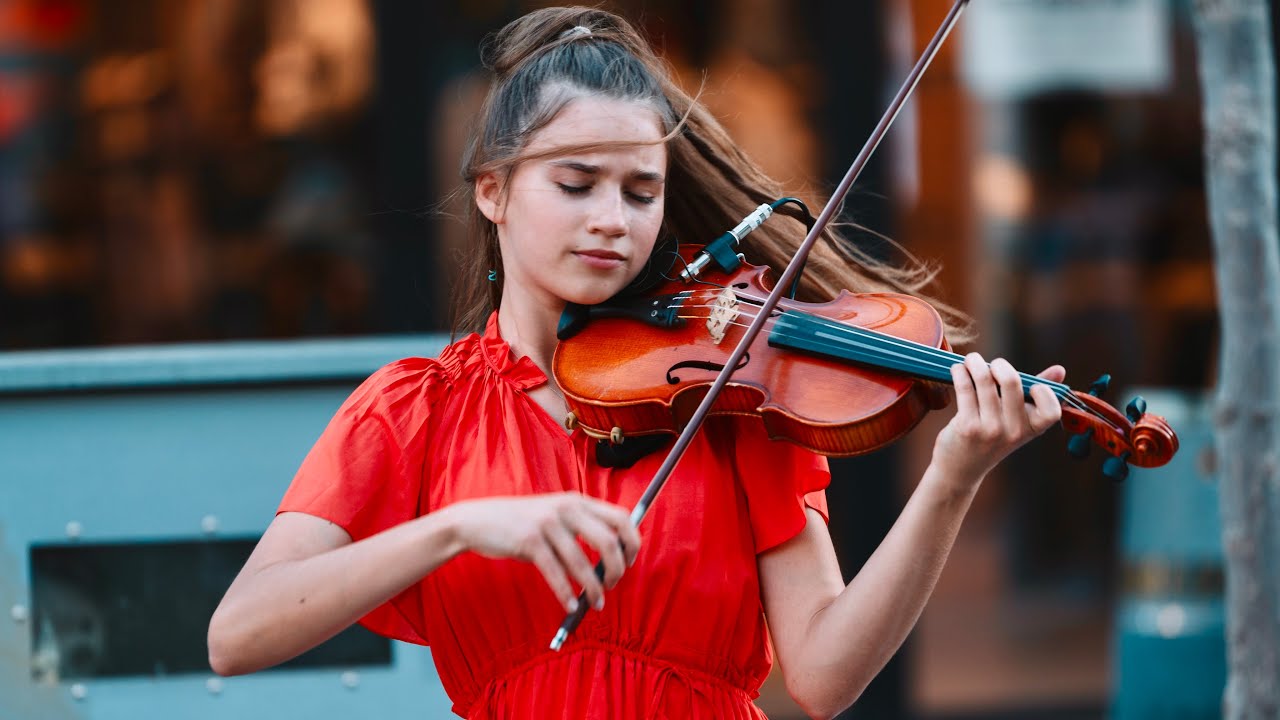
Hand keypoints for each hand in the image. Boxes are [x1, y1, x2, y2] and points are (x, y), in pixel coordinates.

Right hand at [441, 493, 639, 612]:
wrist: (477, 520)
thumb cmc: (521, 523)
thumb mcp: (554, 515)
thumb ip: (581, 527)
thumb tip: (614, 558)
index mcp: (578, 500)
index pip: (621, 517)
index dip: (632, 542)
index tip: (629, 562)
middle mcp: (567, 508)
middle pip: (609, 541)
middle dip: (617, 569)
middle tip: (613, 585)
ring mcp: (548, 523)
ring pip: (582, 564)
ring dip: (593, 589)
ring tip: (596, 604)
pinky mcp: (529, 541)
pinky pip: (556, 574)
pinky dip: (566, 594)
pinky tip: (571, 606)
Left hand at [933, 353, 1064, 484]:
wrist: (962, 468)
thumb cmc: (993, 437)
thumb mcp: (1019, 421)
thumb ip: (1039, 395)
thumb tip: (1060, 369)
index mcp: (1033, 429)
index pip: (1051, 410)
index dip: (1044, 392)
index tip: (1031, 384)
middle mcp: (1014, 431)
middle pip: (1011, 381)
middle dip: (999, 364)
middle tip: (992, 364)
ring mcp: (990, 429)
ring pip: (984, 379)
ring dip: (974, 362)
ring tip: (971, 360)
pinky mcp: (967, 426)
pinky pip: (965, 387)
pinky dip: (960, 372)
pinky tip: (958, 370)